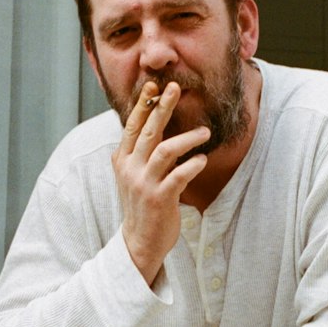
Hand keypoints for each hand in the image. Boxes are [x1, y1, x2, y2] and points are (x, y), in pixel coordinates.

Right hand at [113, 79, 209, 284]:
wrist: (139, 241)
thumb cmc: (143, 202)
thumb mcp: (134, 174)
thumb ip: (141, 151)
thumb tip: (153, 123)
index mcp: (122, 159)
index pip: (131, 125)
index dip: (143, 104)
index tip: (153, 85)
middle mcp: (130, 168)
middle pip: (148, 131)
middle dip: (161, 107)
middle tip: (175, 88)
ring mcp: (144, 183)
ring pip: (166, 150)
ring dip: (188, 138)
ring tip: (205, 132)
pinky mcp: (160, 198)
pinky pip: (179, 175)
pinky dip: (193, 164)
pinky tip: (203, 160)